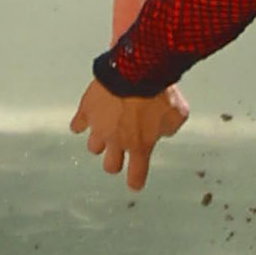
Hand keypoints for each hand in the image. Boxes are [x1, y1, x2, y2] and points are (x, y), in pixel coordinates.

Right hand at [69, 77, 188, 188]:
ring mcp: (99, 127)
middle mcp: (117, 142)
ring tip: (107, 129)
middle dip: (116, 160)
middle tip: (120, 150)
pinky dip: (82, 123)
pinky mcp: (87, 110)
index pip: (136, 176)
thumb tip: (164, 130)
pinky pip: (78, 124)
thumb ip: (170, 127)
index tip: (135, 183)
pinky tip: (87, 117)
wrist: (138, 71)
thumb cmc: (159, 92)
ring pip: (93, 147)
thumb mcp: (177, 113)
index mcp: (140, 145)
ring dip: (101, 140)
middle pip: (110, 166)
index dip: (135, 181)